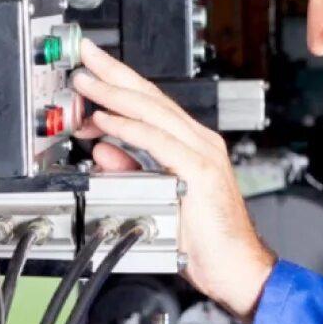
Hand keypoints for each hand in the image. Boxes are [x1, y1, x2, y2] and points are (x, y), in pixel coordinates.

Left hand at [71, 39, 276, 319]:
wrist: (238, 268)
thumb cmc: (204, 239)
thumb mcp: (154, 196)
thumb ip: (130, 169)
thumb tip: (101, 148)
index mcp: (190, 145)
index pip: (149, 104)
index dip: (119, 81)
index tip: (92, 67)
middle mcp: (199, 142)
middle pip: (150, 96)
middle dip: (114, 73)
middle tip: (85, 55)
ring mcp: (202, 154)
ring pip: (153, 112)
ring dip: (115, 94)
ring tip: (86, 82)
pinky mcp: (201, 171)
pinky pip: (158, 142)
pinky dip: (129, 129)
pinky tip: (107, 120)